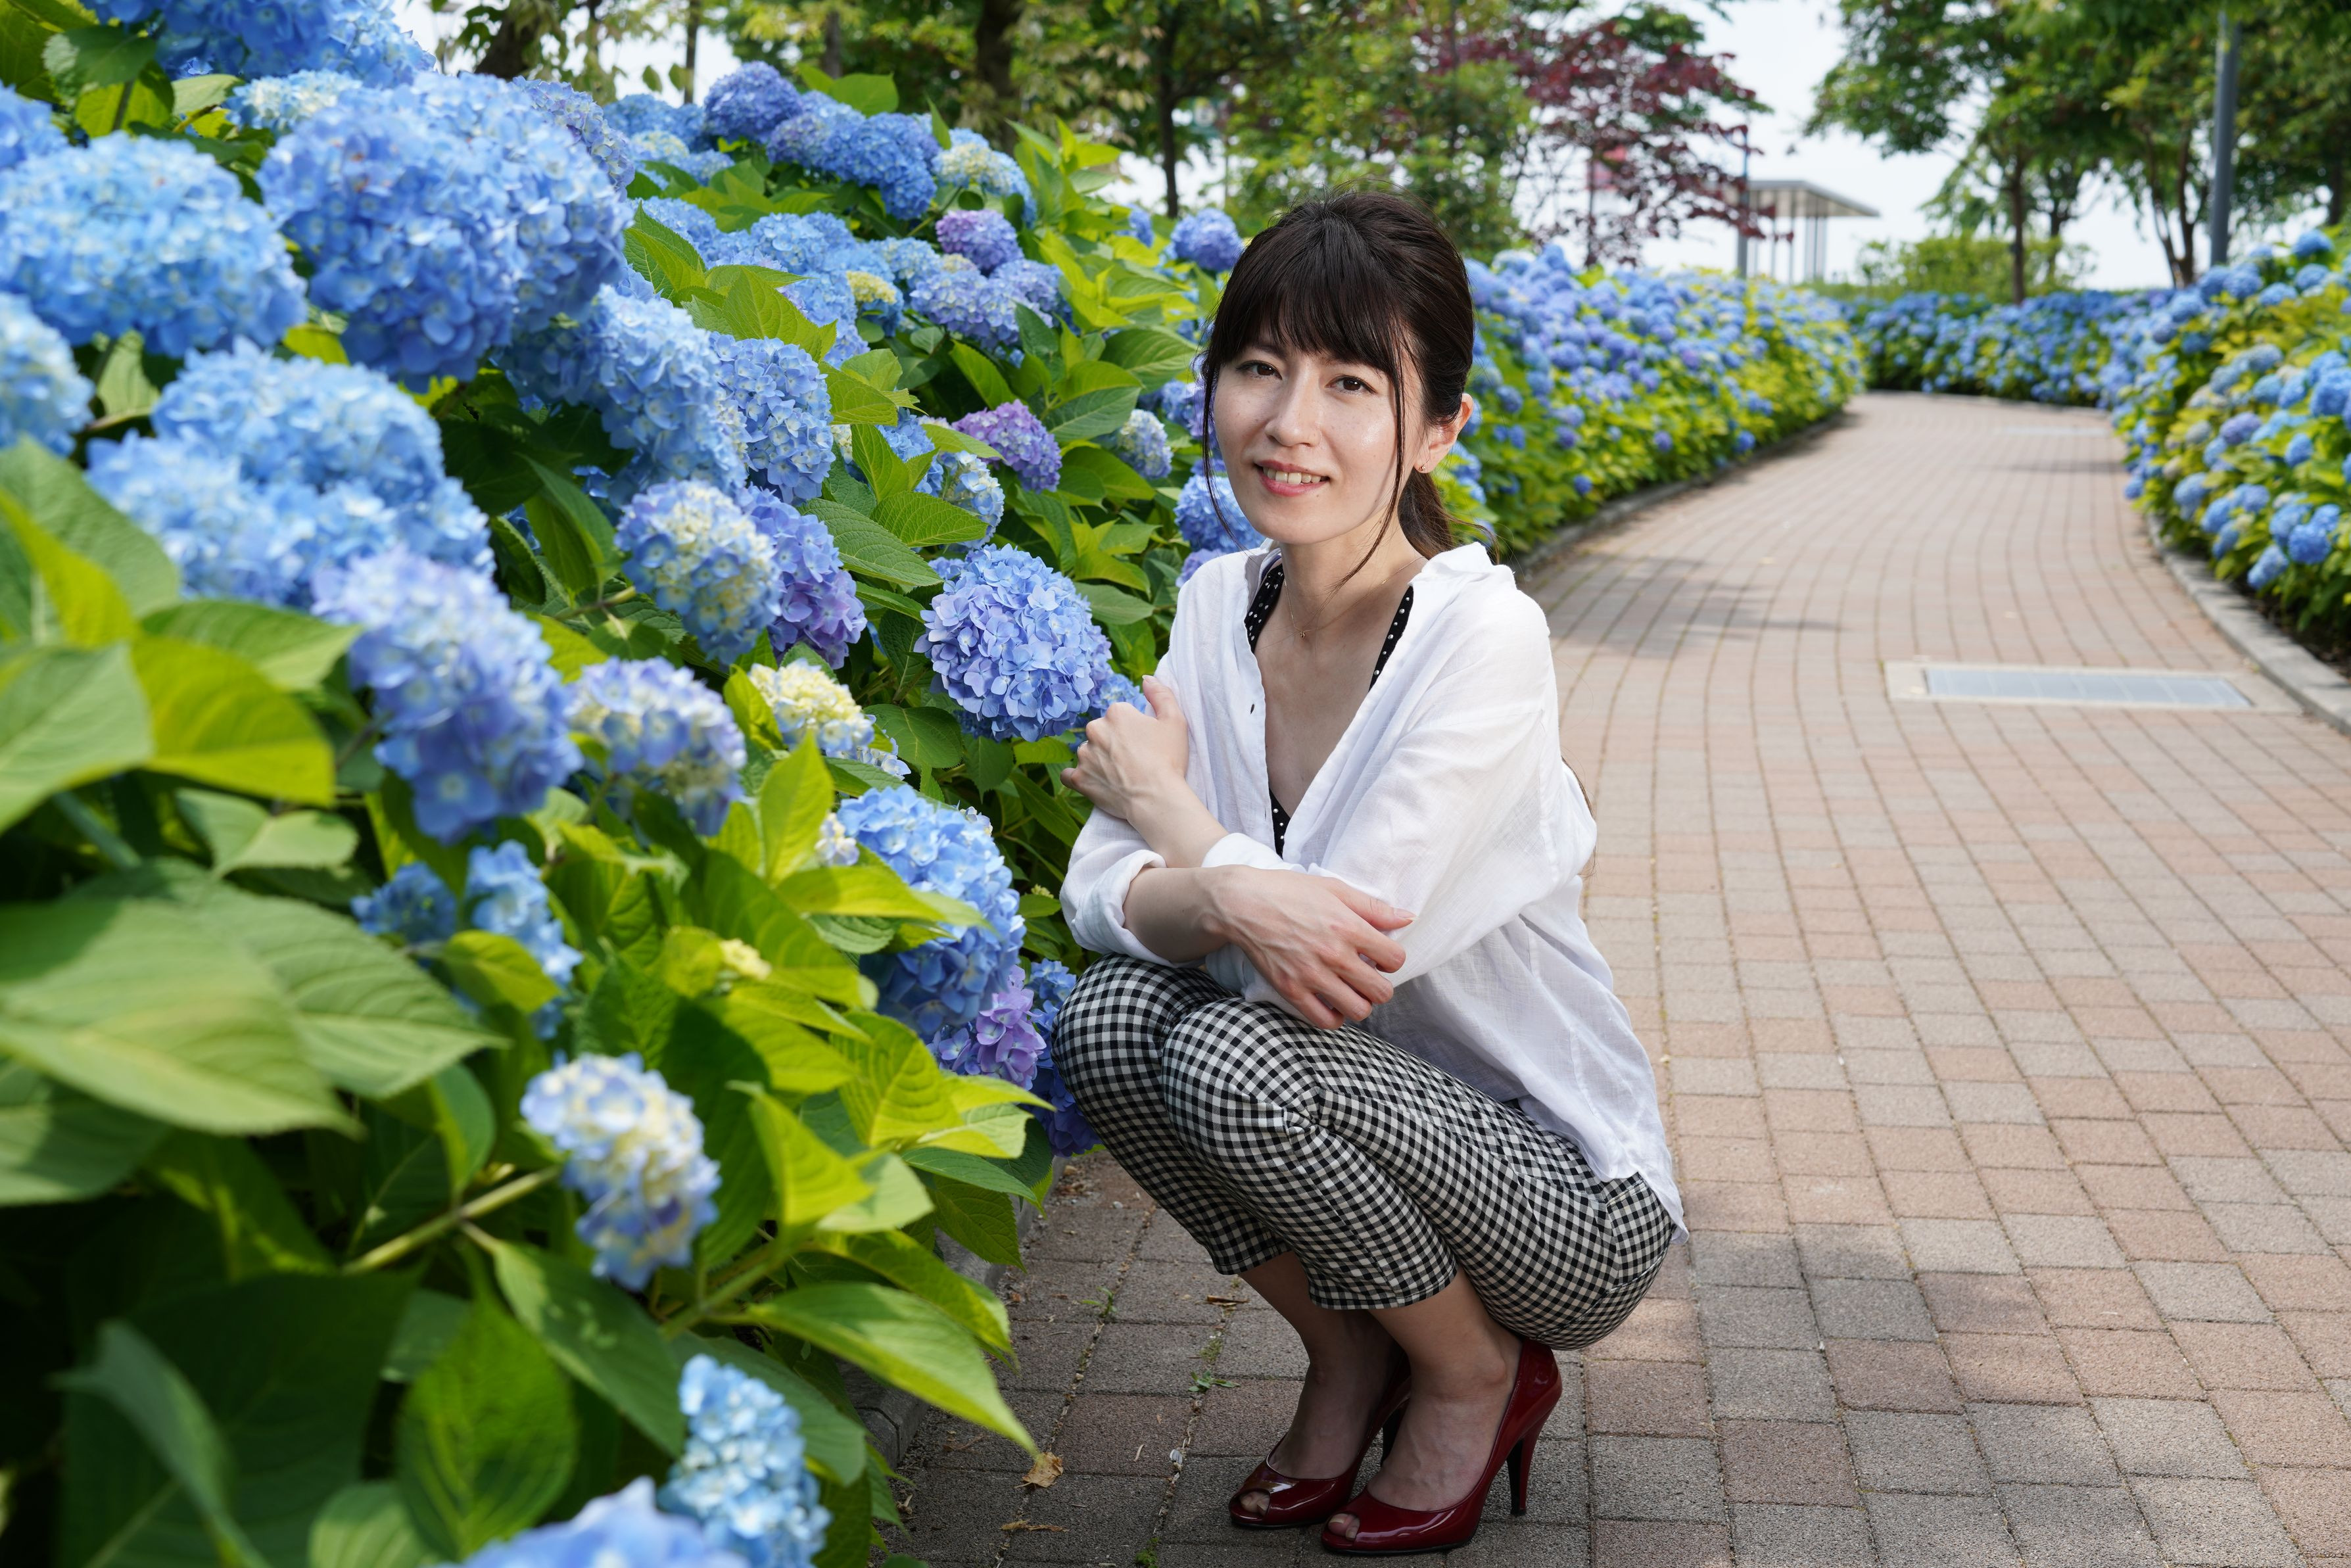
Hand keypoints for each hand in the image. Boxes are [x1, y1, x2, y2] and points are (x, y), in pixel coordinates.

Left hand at [1062, 676, 1189, 824]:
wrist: (1156, 798)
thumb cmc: (1168, 759)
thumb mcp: (1175, 721)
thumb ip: (1161, 694)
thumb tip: (1146, 679)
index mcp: (1116, 713)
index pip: (1120, 715)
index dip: (1133, 730)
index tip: (1144, 744)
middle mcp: (1094, 729)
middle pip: (1101, 732)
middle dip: (1113, 742)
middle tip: (1133, 760)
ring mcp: (1084, 755)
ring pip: (1087, 752)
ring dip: (1098, 759)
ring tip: (1119, 775)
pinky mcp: (1079, 778)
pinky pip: (1069, 774)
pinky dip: (1078, 776)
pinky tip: (1091, 780)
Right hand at [1205, 866, 1414, 1027]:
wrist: (1241, 903)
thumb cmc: (1288, 891)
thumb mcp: (1334, 889)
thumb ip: (1373, 906)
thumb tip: (1408, 917)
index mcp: (1348, 927)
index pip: (1395, 959)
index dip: (1392, 959)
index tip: (1379, 955)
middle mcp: (1334, 954)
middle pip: (1381, 991)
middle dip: (1380, 986)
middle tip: (1367, 976)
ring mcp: (1312, 975)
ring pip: (1358, 1010)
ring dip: (1359, 1003)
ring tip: (1349, 991)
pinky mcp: (1291, 990)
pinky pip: (1325, 1021)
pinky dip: (1334, 1016)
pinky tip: (1330, 1001)